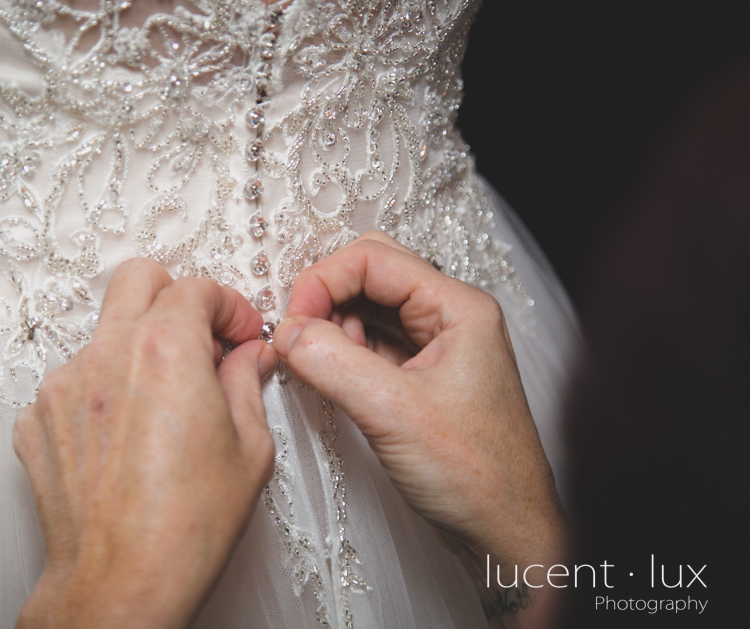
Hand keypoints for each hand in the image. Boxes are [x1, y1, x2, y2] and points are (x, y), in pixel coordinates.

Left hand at [13, 259, 276, 628]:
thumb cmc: (184, 528)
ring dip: (136, 348)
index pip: (196, 288)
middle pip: (138, 279)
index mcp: (165, 351)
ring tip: (163, 404)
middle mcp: (106, 355)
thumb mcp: (248, 448)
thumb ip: (247, 382)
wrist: (119, 584)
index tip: (239, 334)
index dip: (228, 306)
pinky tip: (126, 435)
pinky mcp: (37, 418)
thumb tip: (247, 358)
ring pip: (104, 332)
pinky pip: (74, 380)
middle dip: (175, 296)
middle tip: (200, 337)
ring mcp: (63, 385)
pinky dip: (102, 391)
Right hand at [273, 232, 565, 626]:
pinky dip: (344, 352)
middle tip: (298, 335)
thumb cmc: (476, 476)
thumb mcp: (392, 413)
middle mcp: (451, 318)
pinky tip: (330, 375)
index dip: (323, 281)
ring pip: (369, 309)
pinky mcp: (423, 377)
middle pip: (372, 274)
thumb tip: (287, 330)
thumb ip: (332, 362)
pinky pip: (373, 344)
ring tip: (318, 364)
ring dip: (334, 327)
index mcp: (459, 308)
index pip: (374, 259)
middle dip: (327, 297)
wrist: (506, 534)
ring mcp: (438, 347)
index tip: (292, 319)